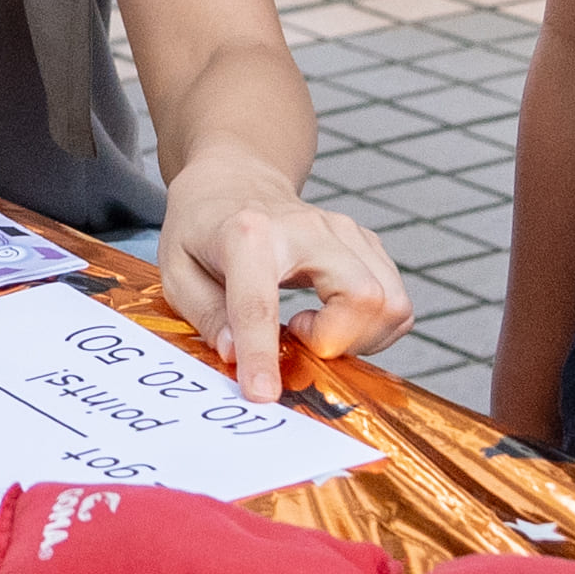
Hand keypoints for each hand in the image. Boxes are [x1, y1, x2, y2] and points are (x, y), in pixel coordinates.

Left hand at [158, 158, 411, 396]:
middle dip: (336, 341)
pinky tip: (334, 322)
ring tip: (314, 331)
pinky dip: (374, 329)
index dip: (262, 353)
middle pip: (362, 296)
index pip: (261, 302)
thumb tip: (235, 356)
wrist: (236, 180)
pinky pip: (397, 302)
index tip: (262, 393)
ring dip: (359, 338)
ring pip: (392, 302)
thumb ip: (206, 316)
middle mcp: (308, 229)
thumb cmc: (203, 228)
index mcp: (248, 234)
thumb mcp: (177, 270)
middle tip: (296, 338)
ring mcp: (346, 233)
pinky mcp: (366, 244)